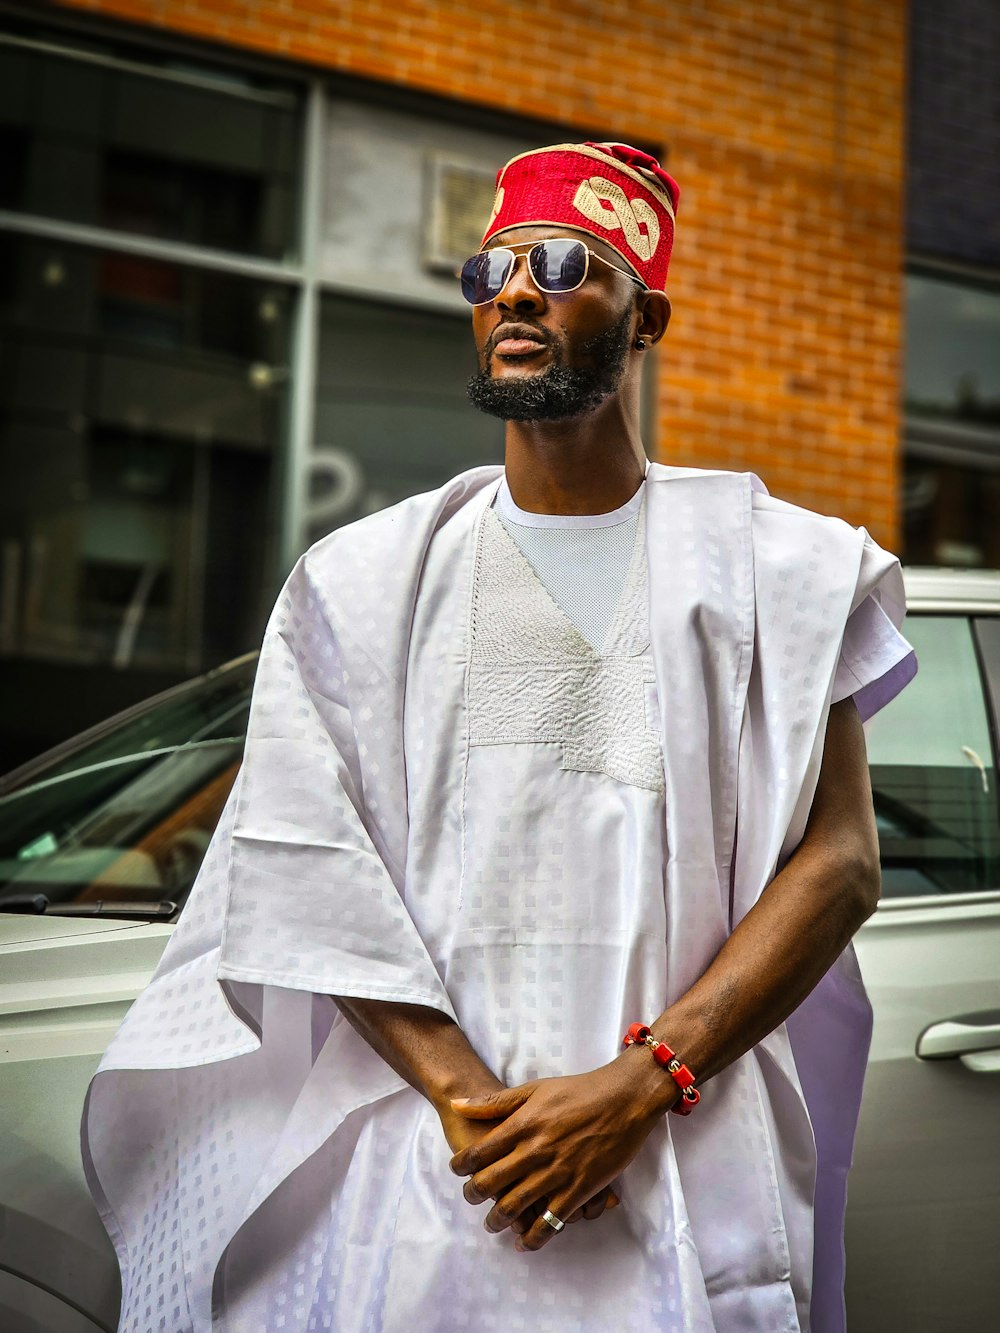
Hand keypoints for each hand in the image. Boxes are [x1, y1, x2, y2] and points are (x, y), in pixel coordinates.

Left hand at [438, 1086, 619, 1237]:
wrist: (622, 1099)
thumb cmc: (578, 1090)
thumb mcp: (534, 1088)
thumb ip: (495, 1101)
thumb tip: (457, 1104)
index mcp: (522, 1125)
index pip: (478, 1153)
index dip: (461, 1166)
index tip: (458, 1172)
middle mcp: (534, 1151)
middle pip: (490, 1183)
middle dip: (473, 1195)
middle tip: (471, 1198)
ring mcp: (556, 1173)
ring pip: (514, 1207)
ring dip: (497, 1220)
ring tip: (492, 1223)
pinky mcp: (578, 1190)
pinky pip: (549, 1222)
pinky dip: (532, 1237)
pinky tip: (523, 1241)